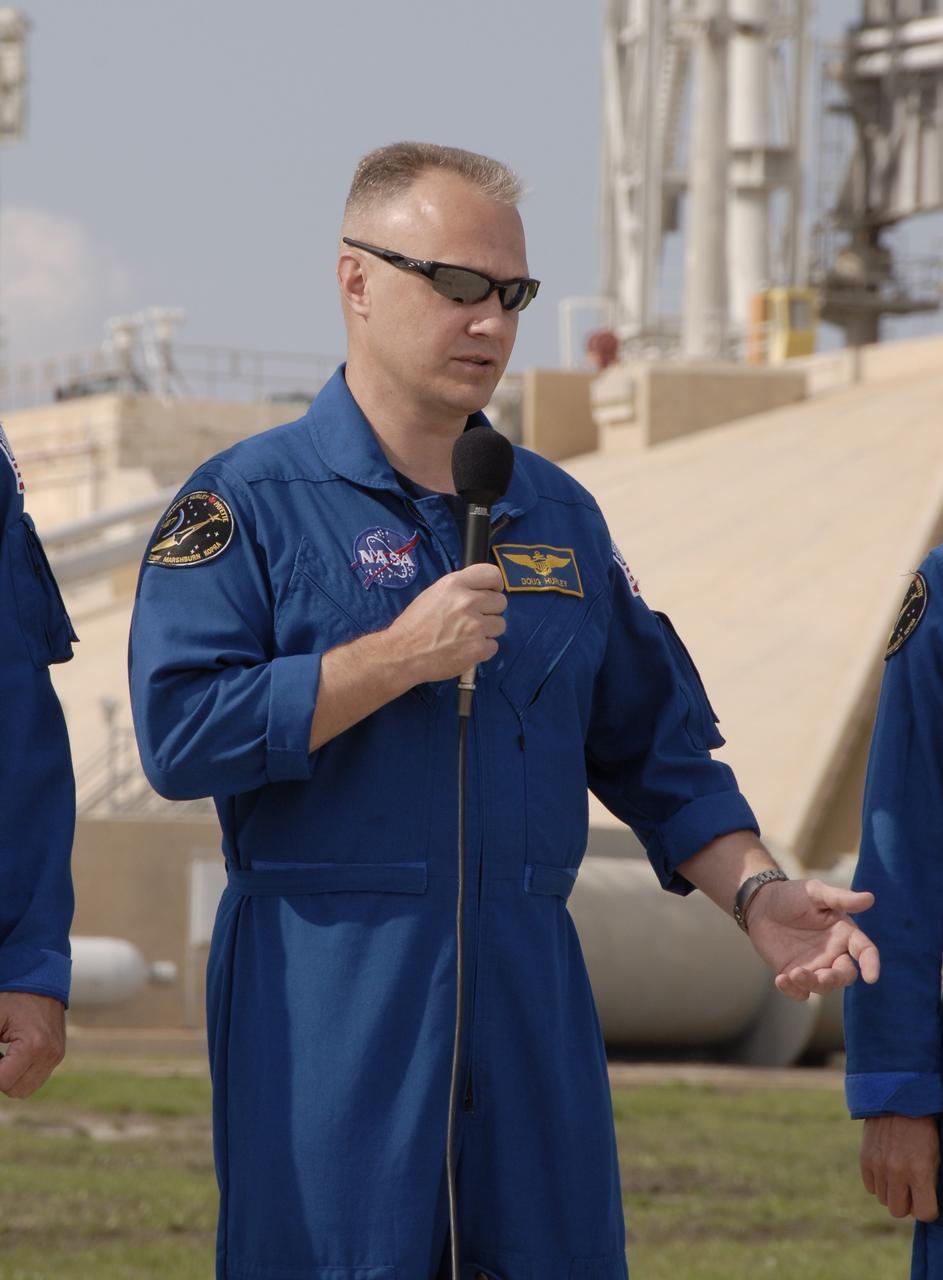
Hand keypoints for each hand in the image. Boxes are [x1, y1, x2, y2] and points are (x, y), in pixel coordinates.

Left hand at [0, 992, 65, 1097]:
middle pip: (15, 1090)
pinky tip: (14, 1055)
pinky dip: (22, 1073)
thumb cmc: (13, 997)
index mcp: (35, 1045)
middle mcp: (50, 1053)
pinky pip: (36, 1078)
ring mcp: (57, 1055)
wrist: (41, 979)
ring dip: (12, 1078)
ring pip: (27, 1089)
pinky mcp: (58, 1054)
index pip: (3, 1082)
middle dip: (1, 1076)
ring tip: (4, 1055)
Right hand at [388, 563, 507, 683]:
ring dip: (488, 631)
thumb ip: (459, 589)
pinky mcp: (478, 648)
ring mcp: (475, 626)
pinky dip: (482, 649)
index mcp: (455, 584)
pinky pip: (493, 645)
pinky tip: (465, 649)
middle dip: (490, 611)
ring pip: (500, 624)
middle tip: (473, 619)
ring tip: (467, 635)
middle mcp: (467, 601)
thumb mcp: (434, 593)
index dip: (495, 585)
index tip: (492, 592)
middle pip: (500, 602)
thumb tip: (482, 592)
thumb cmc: (415, 624)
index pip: (492, 575)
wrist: (403, 654)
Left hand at [744, 878, 879, 999]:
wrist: (761, 904)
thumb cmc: (793, 895)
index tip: (871, 978)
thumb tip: (870, 898)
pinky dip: (792, 991)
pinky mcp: (794, 974)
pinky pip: (799, 992)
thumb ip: (840, 899)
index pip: (865, 951)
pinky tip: (781, 979)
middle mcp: (833, 954)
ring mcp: (815, 966)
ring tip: (794, 973)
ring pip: (823, 986)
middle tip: (823, 977)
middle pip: (845, 975)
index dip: (871, 964)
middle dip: (836, 979)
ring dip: (811, 984)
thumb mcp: (815, 892)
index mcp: (844, 934)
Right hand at [861, 1115, 939, 1221]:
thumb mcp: (935, 1156)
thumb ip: (928, 1183)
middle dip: (906, 1204)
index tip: (928, 1200)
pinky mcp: (864, 1158)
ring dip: (891, 1191)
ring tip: (898, 1173)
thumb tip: (921, 1207)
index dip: (928, 1209)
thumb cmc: (923, 1130)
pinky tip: (885, 1168)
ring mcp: (878, 1165)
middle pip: (898, 1211)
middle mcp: (897, 1170)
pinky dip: (878, 1182)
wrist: (898, 1099)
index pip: (924, 1213)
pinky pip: (870, 1187)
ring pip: (883, 1199)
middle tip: (911, 1189)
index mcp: (920, 1171)